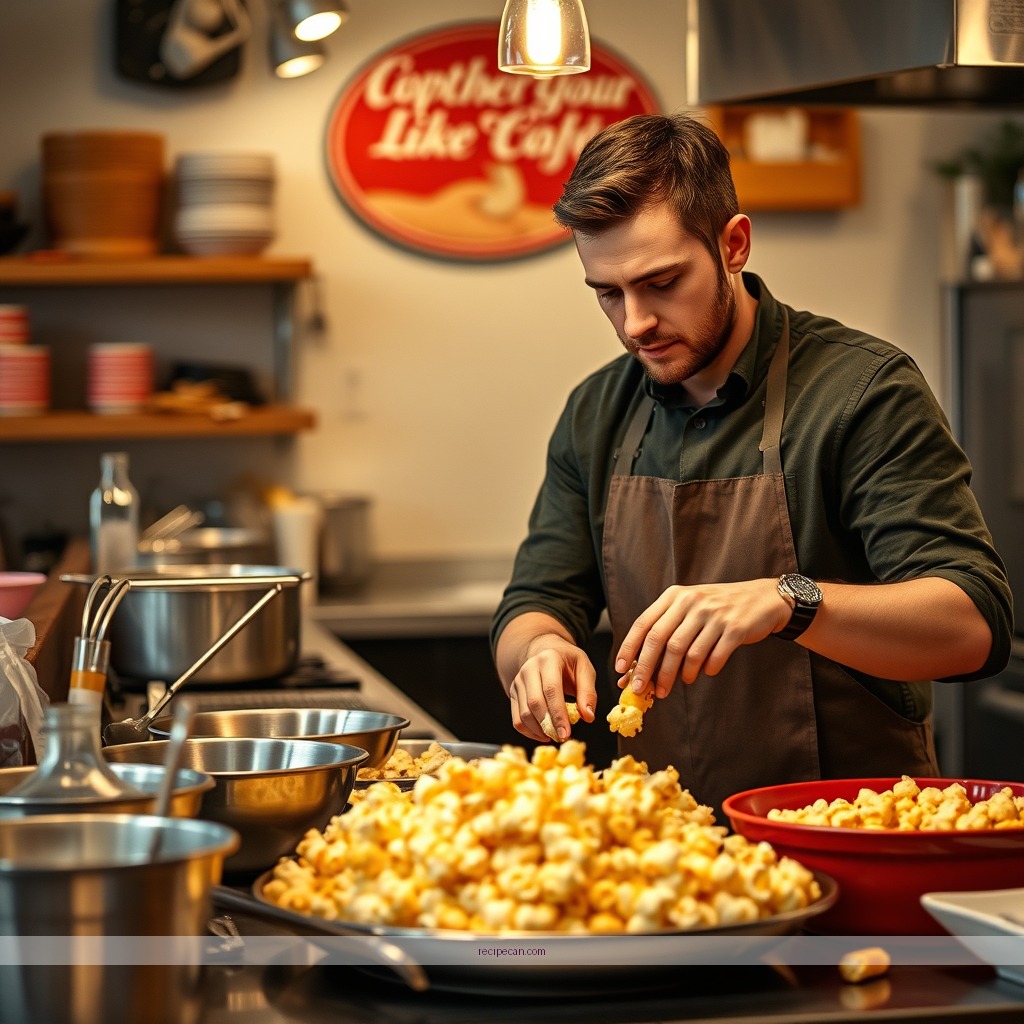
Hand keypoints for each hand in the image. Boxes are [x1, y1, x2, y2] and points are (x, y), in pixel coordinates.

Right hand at [507, 636, 597, 742]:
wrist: (547, 651)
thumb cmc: (569, 662)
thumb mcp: (585, 669)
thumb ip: (588, 692)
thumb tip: (588, 717)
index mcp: (548, 659)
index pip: (551, 689)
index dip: (558, 714)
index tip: (566, 733)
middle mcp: (529, 668)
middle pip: (534, 703)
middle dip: (549, 725)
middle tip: (563, 738)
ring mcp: (518, 681)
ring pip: (523, 714)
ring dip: (539, 731)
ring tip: (555, 736)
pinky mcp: (513, 693)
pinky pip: (516, 719)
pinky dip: (529, 732)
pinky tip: (543, 735)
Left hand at [615, 579, 790, 697]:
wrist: (762, 598)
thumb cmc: (718, 608)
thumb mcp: (689, 606)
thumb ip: (667, 628)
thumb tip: (640, 665)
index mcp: (675, 596)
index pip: (644, 623)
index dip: (629, 648)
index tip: (620, 669)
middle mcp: (692, 602)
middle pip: (661, 641)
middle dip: (647, 669)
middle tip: (641, 689)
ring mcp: (714, 615)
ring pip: (686, 653)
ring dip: (676, 675)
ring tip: (677, 683)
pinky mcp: (735, 628)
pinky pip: (713, 657)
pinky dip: (706, 670)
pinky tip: (705, 672)